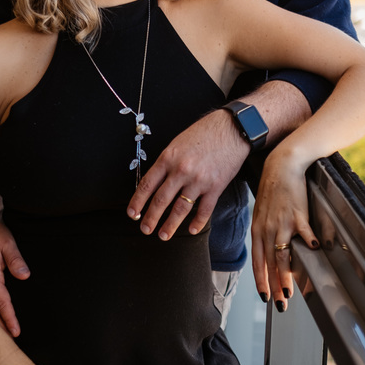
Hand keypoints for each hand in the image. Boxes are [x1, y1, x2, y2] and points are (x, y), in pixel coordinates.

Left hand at [127, 108, 249, 240]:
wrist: (232, 129)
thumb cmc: (204, 133)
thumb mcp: (178, 143)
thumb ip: (167, 163)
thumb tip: (155, 183)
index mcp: (168, 158)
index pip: (148, 185)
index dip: (137, 201)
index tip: (132, 213)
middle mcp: (181, 170)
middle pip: (161, 200)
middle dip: (151, 218)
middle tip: (145, 229)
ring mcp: (199, 180)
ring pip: (181, 208)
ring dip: (170, 225)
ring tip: (163, 235)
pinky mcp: (216, 186)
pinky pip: (204, 209)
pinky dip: (198, 222)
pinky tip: (192, 230)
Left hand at [250, 149, 319, 312]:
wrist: (281, 167)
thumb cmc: (273, 191)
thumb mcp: (263, 214)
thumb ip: (266, 234)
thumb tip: (271, 252)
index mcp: (258, 231)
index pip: (258, 261)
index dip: (261, 280)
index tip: (265, 296)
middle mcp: (268, 230)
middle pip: (270, 264)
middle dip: (274, 287)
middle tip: (279, 304)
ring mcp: (282, 223)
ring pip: (282, 255)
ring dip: (286, 276)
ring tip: (290, 292)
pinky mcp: (297, 214)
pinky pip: (304, 231)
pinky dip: (309, 242)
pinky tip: (315, 251)